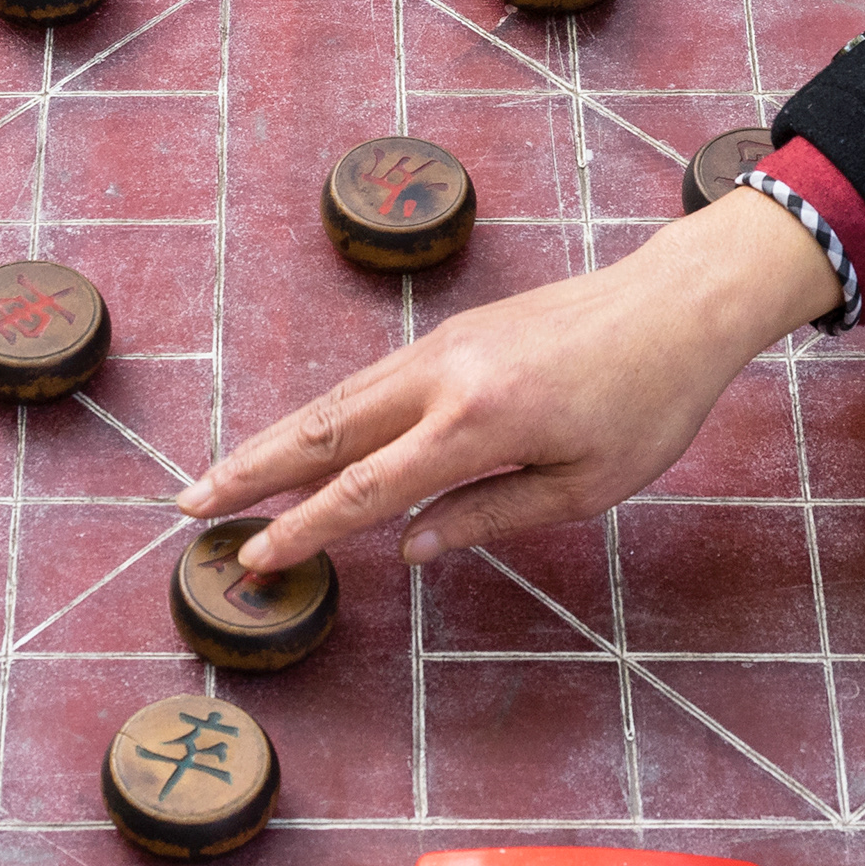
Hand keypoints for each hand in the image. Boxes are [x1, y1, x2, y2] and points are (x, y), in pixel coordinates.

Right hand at [177, 188, 844, 572]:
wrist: (675, 305)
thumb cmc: (647, 406)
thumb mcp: (584, 487)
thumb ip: (489, 516)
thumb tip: (406, 546)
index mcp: (478, 424)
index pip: (366, 488)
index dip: (303, 530)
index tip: (252, 560)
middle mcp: (444, 378)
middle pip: (325, 431)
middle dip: (252, 472)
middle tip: (189, 506)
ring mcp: (442, 348)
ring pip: (338, 399)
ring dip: (274, 439)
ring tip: (222, 477)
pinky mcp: (451, 334)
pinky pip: (369, 380)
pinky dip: (321, 413)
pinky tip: (299, 439)